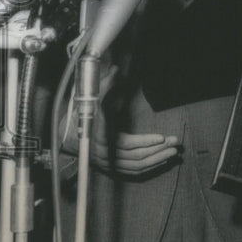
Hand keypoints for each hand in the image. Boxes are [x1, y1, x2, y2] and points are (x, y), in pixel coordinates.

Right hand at [58, 67, 179, 175]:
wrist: (66, 136)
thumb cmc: (81, 115)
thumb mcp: (89, 99)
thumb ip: (104, 85)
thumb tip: (116, 69)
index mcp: (100, 137)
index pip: (126, 144)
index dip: (145, 141)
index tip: (161, 137)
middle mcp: (103, 154)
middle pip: (135, 156)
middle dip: (158, 150)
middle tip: (176, 143)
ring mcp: (107, 164)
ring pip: (136, 166)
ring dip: (157, 159)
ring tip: (174, 152)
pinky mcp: (111, 169)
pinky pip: (133, 172)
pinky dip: (149, 167)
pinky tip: (162, 160)